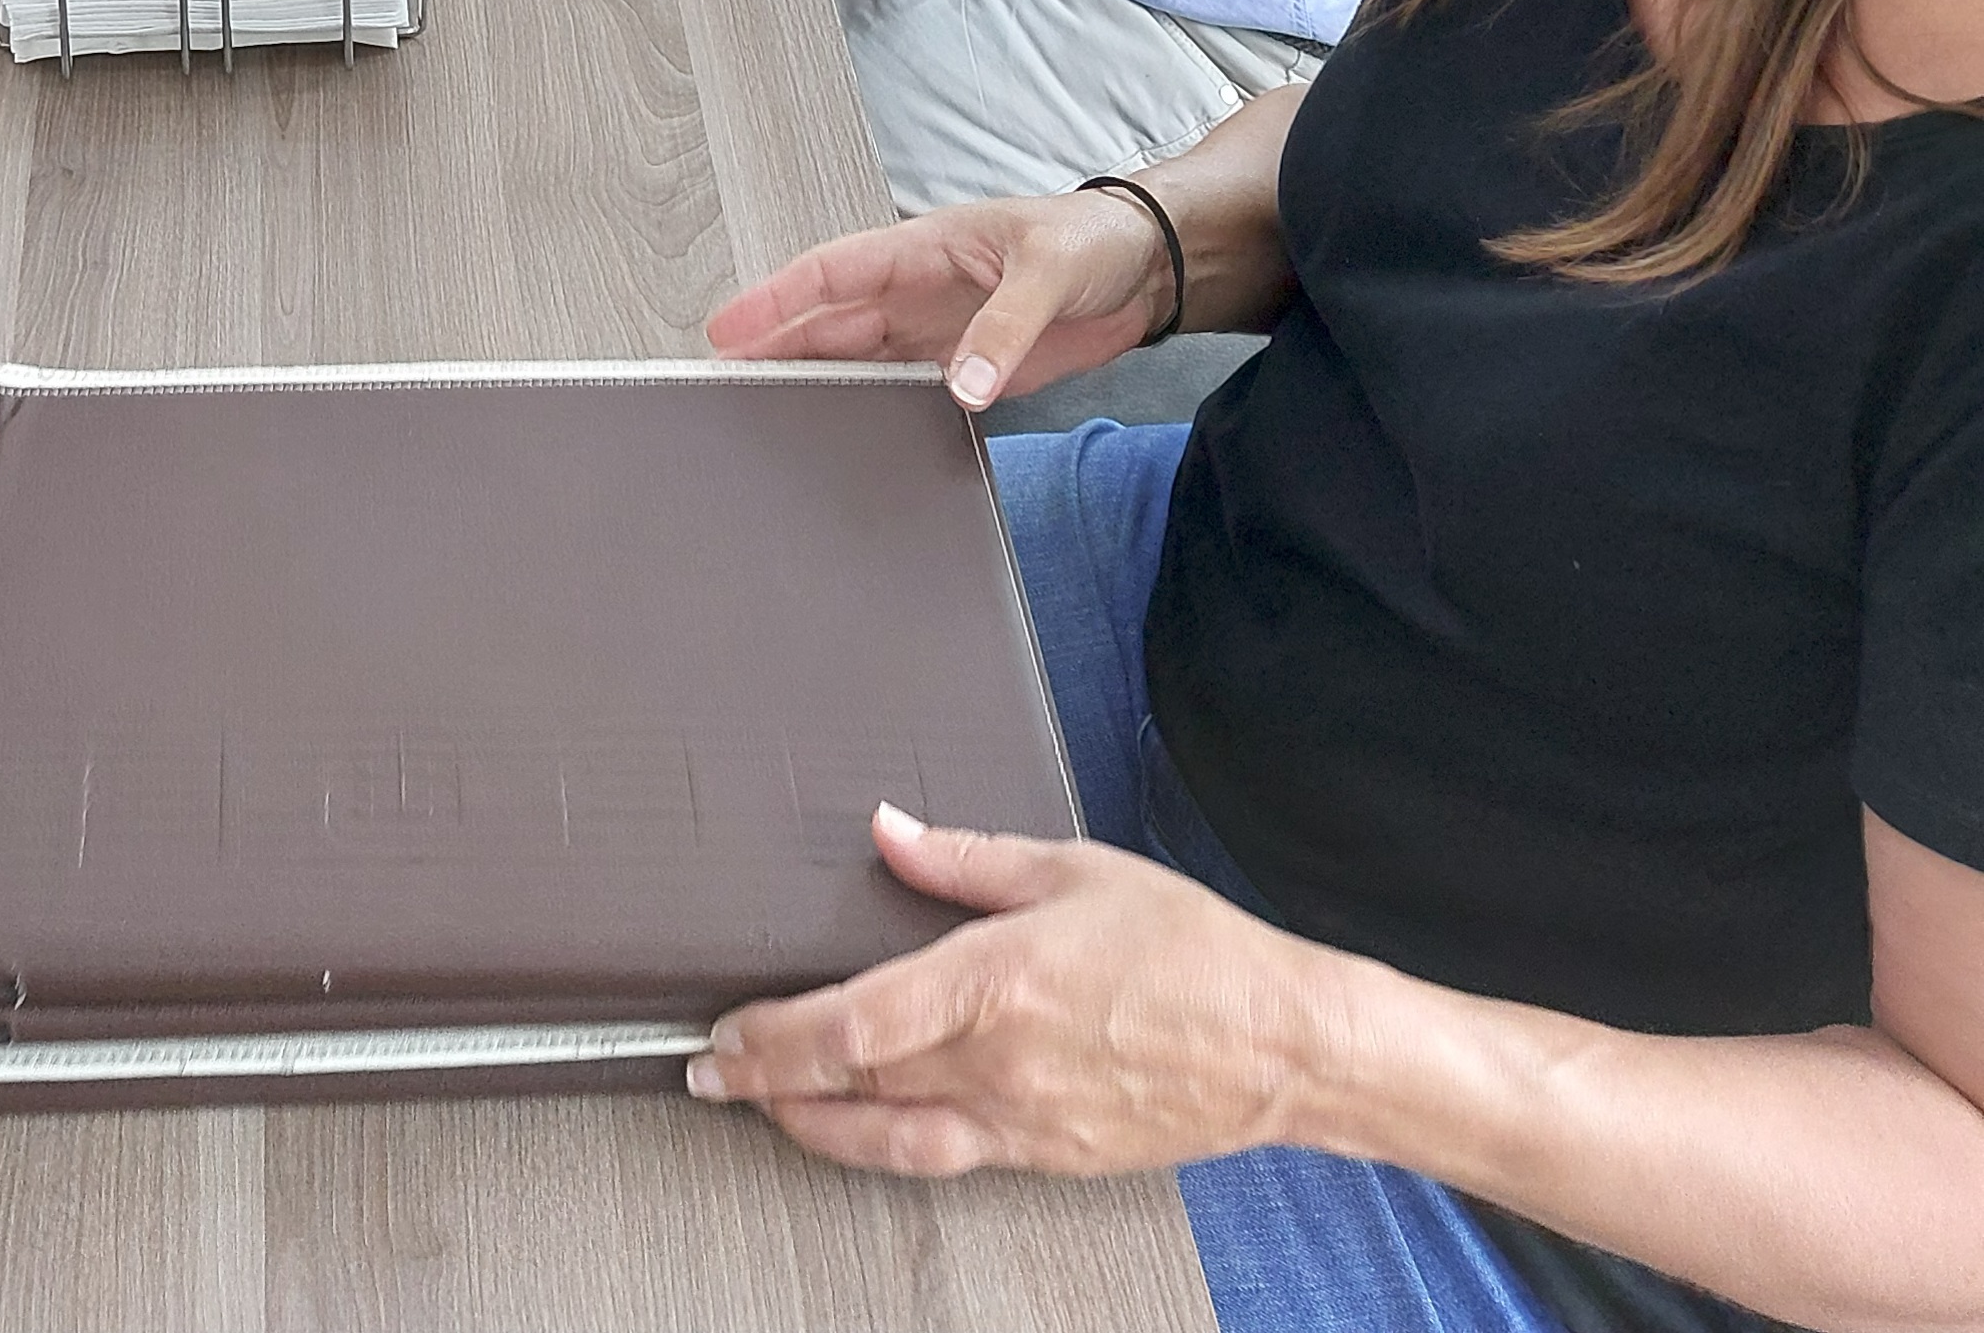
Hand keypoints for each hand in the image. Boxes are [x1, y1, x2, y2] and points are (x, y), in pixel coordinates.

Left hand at [688, 816, 1327, 1176]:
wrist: (1279, 1044)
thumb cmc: (1187, 949)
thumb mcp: (1070, 868)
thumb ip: (964, 857)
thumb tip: (887, 828)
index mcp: (995, 982)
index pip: (854, 1025)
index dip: (775, 1036)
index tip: (726, 1031)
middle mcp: (998, 1063)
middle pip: (853, 1087)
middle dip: (767, 1082)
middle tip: (707, 1074)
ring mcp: (1022, 1121)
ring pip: (888, 1139)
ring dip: (811, 1127)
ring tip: (762, 1108)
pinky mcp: (1048, 1157)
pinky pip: (945, 1158)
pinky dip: (885, 1147)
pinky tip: (858, 1131)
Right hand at [707, 188, 1175, 414]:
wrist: (1150, 268)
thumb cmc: (1096, 239)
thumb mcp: (1048, 269)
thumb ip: (1003, 328)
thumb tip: (960, 383)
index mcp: (925, 247)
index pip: (832, 271)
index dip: (776, 299)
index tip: (729, 328)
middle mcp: (921, 290)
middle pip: (830, 322)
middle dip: (775, 346)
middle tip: (721, 380)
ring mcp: (941, 329)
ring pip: (858, 358)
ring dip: (815, 379)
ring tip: (764, 409)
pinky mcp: (969, 365)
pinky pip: (904, 388)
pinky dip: (871, 407)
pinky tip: (846, 429)